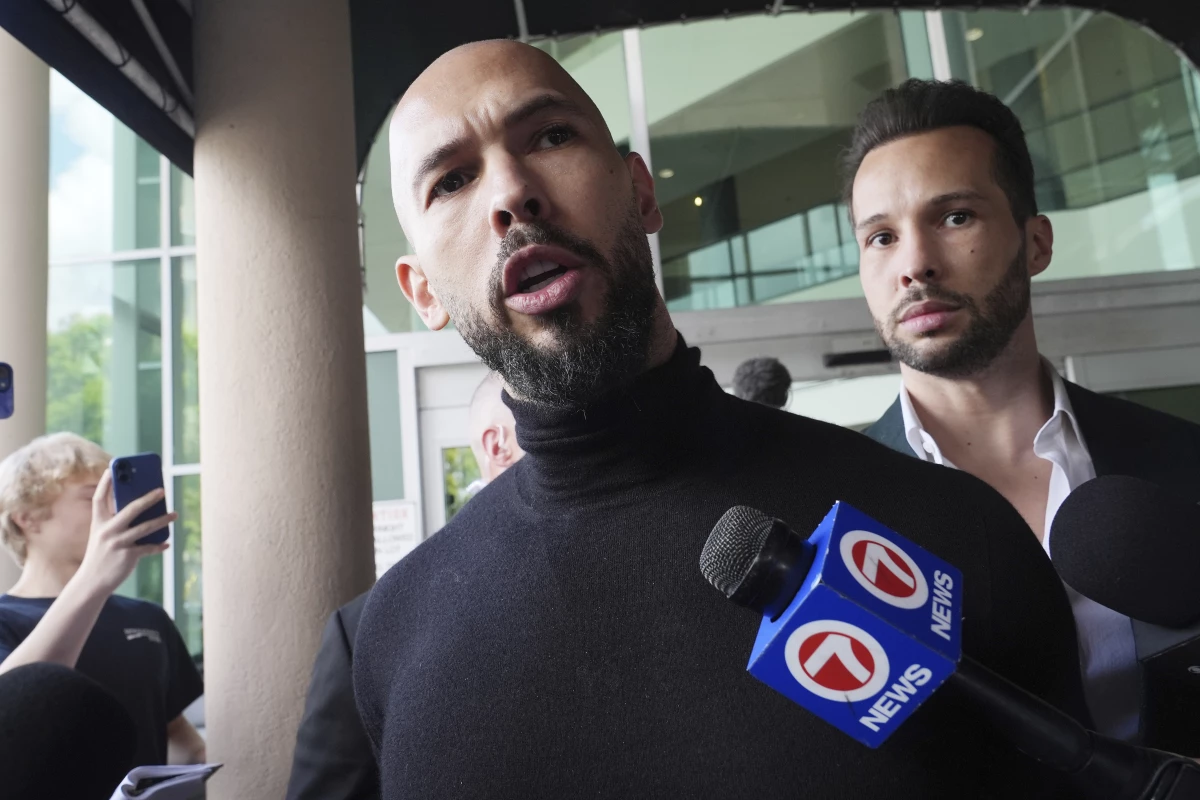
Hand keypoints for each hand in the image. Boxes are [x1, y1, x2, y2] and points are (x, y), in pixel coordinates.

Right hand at [76, 470, 175, 596]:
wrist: (91, 582)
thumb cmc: (100, 554)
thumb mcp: (102, 535)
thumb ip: (116, 522)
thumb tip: (142, 508)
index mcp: (98, 523)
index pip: (99, 498)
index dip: (105, 483)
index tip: (111, 468)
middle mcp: (107, 530)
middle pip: (131, 509)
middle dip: (148, 498)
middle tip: (163, 490)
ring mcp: (118, 543)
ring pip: (146, 527)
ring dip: (163, 520)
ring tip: (174, 514)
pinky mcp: (128, 556)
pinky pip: (149, 547)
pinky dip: (159, 545)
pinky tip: (166, 543)